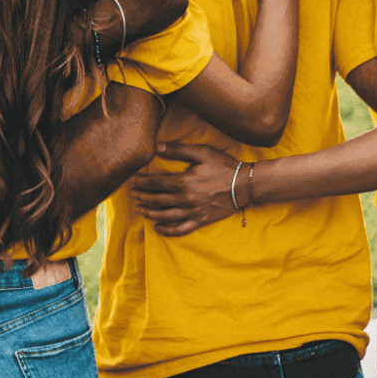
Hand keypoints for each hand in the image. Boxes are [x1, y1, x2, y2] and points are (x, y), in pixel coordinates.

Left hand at [128, 142, 243, 235]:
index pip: (154, 183)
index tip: (133, 181)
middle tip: (132, 194)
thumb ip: (177, 150)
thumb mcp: (201, 153)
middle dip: (142, 196)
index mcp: (183, 182)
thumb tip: (156, 146)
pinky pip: (179, 229)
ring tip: (140, 209)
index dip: (141, 182)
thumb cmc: (223, 166)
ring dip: (149, 213)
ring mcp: (192, 212)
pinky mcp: (199, 221)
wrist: (244, 185)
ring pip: (164, 215)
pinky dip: (166, 230)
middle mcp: (184, 199)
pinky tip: (157, 227)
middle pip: (156, 199)